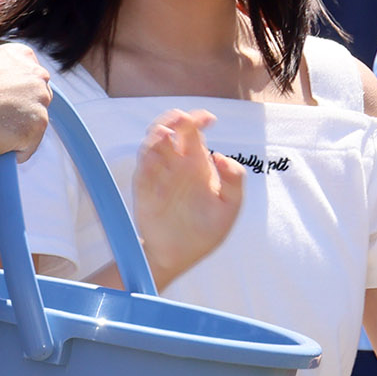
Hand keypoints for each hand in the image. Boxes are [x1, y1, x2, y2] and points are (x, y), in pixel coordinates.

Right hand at [0, 42, 50, 160]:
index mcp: (20, 55)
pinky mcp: (37, 126)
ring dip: (12, 135)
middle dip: (18, 116)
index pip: (29, 81)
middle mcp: (36, 74)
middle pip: (38, 103)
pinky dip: (10, 152)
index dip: (11, 98)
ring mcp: (39, 100)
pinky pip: (27, 149)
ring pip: (33, 128)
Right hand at [131, 110, 244, 288]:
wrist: (177, 256)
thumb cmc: (205, 232)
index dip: (199, 118)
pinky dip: (147, 156)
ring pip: (153, 141)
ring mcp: (158, 174)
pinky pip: (142, 165)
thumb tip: (220, 156)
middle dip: (175, 118)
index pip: (195, 131)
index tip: (209, 119)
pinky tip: (155, 156)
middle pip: (171, 128)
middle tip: (181, 119)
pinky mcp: (142, 187)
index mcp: (197, 164)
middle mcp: (176, 164)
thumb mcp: (230, 208)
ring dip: (157, 132)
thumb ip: (234, 181)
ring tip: (166, 134)